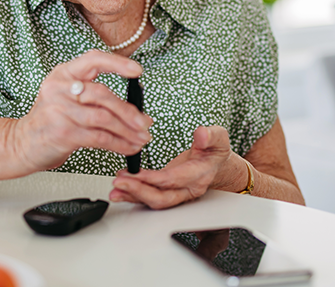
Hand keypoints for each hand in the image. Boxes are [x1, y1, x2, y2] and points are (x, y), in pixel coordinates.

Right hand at [12, 50, 151, 172]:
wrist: (21, 143)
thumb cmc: (49, 121)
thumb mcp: (66, 98)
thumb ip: (95, 97)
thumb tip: (136, 109)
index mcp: (63, 74)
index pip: (93, 59)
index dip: (117, 63)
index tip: (137, 70)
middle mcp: (59, 89)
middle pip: (103, 94)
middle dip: (129, 110)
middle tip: (145, 122)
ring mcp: (60, 111)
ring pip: (104, 118)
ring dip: (128, 130)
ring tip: (141, 138)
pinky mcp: (63, 133)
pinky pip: (99, 138)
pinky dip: (119, 144)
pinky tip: (128, 147)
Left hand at [110, 125, 234, 208]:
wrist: (217, 164)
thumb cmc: (215, 151)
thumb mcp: (219, 138)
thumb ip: (211, 136)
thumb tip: (201, 134)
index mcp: (199, 175)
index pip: (174, 180)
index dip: (154, 179)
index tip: (136, 173)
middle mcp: (188, 189)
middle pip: (162, 198)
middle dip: (139, 191)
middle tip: (119, 182)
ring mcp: (178, 193)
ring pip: (154, 201)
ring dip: (133, 195)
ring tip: (115, 189)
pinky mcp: (167, 192)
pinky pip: (150, 197)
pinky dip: (133, 195)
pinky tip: (120, 190)